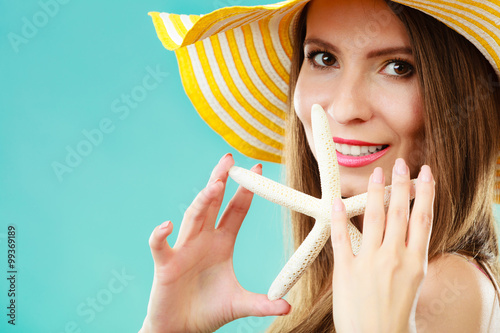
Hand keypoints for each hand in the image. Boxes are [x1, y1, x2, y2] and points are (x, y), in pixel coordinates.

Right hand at [140, 154, 290, 332]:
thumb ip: (263, 303)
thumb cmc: (208, 312)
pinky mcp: (165, 265)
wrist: (180, 330)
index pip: (235, 210)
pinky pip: (161, 247)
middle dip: (220, 180)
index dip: (246, 190)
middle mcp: (203, 240)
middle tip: (229, 159)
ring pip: (192, 219)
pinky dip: (161, 236)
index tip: (257, 168)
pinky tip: (167, 226)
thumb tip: (288, 306)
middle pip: (212, 204)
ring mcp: (183, 250)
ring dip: (202, 202)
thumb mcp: (239, 304)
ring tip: (214, 185)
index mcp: (221, 243)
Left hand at [330, 158, 434, 332]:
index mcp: (415, 262)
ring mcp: (370, 263)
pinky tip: (337, 201)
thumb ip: (409, 256)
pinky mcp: (346, 271)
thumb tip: (406, 232)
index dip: (425, 192)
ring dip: (375, 192)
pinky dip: (339, 218)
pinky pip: (341, 238)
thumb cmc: (396, 316)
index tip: (425, 173)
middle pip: (399, 212)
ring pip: (373, 218)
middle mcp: (395, 259)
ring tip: (378, 173)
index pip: (423, 218)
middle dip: (401, 184)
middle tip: (401, 163)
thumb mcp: (413, 283)